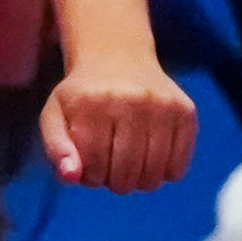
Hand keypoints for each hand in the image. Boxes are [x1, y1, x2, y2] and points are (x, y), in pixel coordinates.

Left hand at [42, 49, 194, 193]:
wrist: (118, 58)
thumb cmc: (83, 97)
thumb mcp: (55, 116)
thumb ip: (56, 149)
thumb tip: (72, 177)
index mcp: (92, 104)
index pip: (93, 168)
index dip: (89, 176)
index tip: (89, 164)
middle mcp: (130, 101)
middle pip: (124, 176)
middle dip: (113, 182)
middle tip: (110, 166)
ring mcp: (162, 106)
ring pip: (151, 176)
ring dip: (137, 182)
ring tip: (128, 163)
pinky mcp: (186, 112)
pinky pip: (177, 168)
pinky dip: (163, 174)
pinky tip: (150, 158)